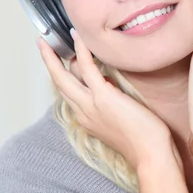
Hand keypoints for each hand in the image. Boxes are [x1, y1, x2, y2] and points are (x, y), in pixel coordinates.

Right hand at [37, 30, 171, 170]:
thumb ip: (111, 105)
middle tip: (41, 46)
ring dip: (52, 57)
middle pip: (59, 85)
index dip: (64, 76)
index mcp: (87, 119)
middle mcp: (84, 112)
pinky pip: (87, 68)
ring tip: (47, 40)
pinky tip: (77, 36)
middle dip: (48, 64)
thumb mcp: (121, 122)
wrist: (150, 155)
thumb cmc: (144, 142)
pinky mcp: (104, 96)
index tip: (60, 64)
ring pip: (64, 77)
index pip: (70, 94)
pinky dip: (81, 50)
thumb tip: (109, 85)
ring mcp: (91, 104)